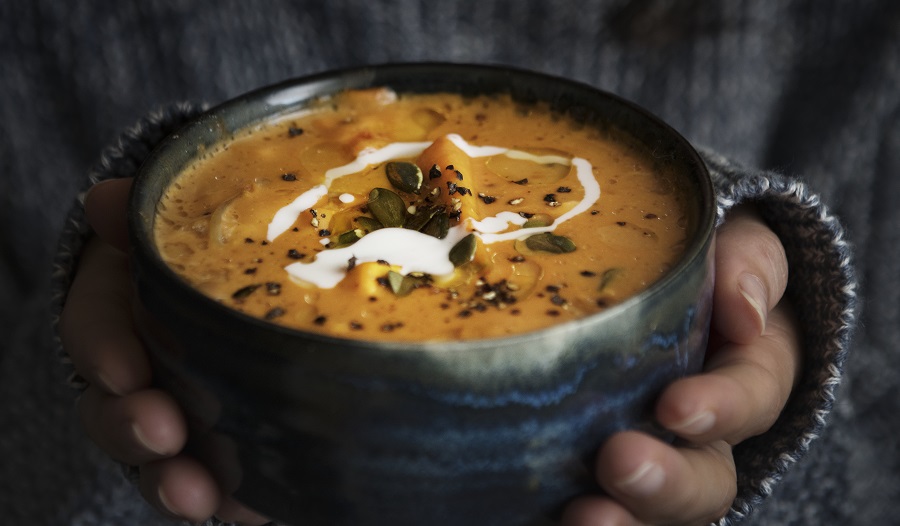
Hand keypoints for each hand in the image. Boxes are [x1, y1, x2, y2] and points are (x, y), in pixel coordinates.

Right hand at [58, 178, 269, 524]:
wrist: (262, 276)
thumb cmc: (215, 247)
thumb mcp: (180, 222)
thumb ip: (144, 216)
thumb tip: (106, 200)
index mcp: (127, 310)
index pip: (96, 329)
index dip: (103, 351)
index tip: (123, 370)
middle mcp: (144, 371)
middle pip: (117, 410)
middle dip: (131, 429)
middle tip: (163, 437)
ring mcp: (183, 412)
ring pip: (159, 460)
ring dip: (172, 481)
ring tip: (200, 497)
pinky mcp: (227, 445)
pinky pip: (221, 483)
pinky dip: (233, 502)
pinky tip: (256, 512)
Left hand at [562, 205, 799, 525]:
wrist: (642, 288)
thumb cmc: (696, 266)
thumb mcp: (737, 247)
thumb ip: (750, 263)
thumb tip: (743, 314)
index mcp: (747, 378)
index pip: (751, 399)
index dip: (721, 409)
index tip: (676, 407)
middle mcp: (702, 438)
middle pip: (704, 481)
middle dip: (667, 482)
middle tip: (620, 461)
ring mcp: (648, 460)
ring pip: (648, 511)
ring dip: (621, 519)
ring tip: (583, 516)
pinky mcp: (588, 475)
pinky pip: (582, 507)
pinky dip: (560, 519)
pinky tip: (534, 514)